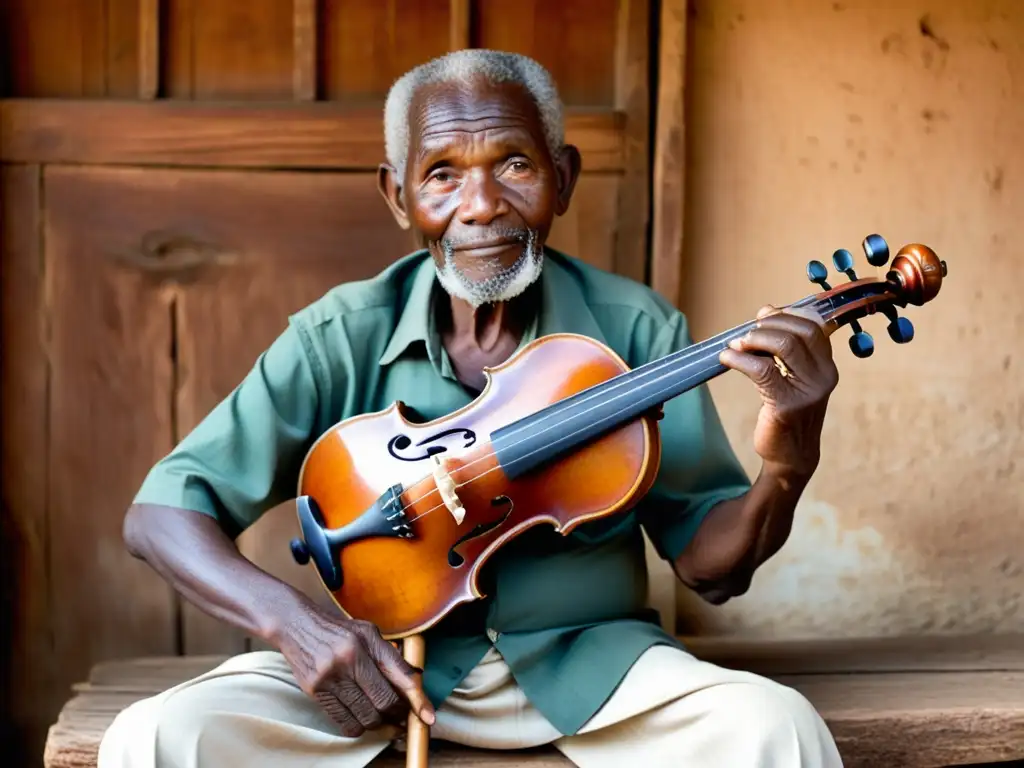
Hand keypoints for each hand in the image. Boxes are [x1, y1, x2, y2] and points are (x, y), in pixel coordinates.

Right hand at [275, 604, 435, 737]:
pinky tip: (362, 720)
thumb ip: (391, 655)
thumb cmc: (337, 629)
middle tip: (402, 717)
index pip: (398, 677)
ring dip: (379, 723)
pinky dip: (357, 726)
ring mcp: (330, 678)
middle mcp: (348, 660)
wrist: (295, 625)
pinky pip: (343, 721)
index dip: (416, 699)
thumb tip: (415, 677)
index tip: (427, 715)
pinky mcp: (315, 691)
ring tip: (382, 718)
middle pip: (383, 702)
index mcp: (365, 643)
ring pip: (365, 716)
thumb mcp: (368, 632)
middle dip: (397, 714)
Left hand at [719, 305, 838, 479]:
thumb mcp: (794, 377)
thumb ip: (785, 348)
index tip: (763, 316)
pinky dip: (738, 358)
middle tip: (746, 334)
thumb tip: (766, 310)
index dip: (785, 315)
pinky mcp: (786, 404)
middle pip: (798, 331)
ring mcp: (808, 390)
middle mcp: (823, 376)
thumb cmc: (788, 411)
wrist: (791, 455)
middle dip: (768, 325)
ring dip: (753, 339)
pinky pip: (761, 369)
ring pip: (783, 345)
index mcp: (827, 366)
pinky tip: (726, 358)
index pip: (812, 326)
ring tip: (736, 345)